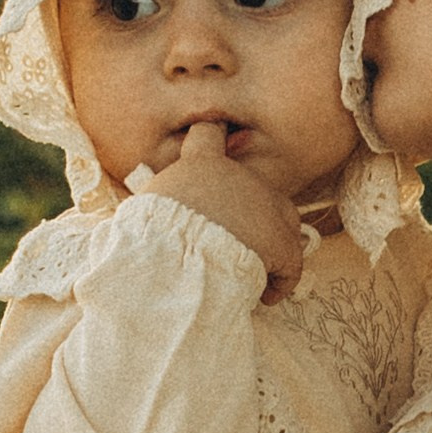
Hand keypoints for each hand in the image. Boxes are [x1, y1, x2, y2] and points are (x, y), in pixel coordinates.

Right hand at [147, 121, 306, 303]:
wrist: (176, 262)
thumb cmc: (149, 241)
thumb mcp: (143, 213)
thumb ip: (155, 207)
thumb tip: (141, 224)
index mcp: (198, 166)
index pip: (208, 135)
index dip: (215, 135)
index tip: (221, 135)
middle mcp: (237, 176)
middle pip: (258, 189)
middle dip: (254, 217)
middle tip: (236, 247)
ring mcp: (265, 205)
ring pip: (284, 223)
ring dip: (271, 249)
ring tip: (252, 277)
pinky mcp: (282, 241)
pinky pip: (290, 264)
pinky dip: (280, 282)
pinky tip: (264, 298)